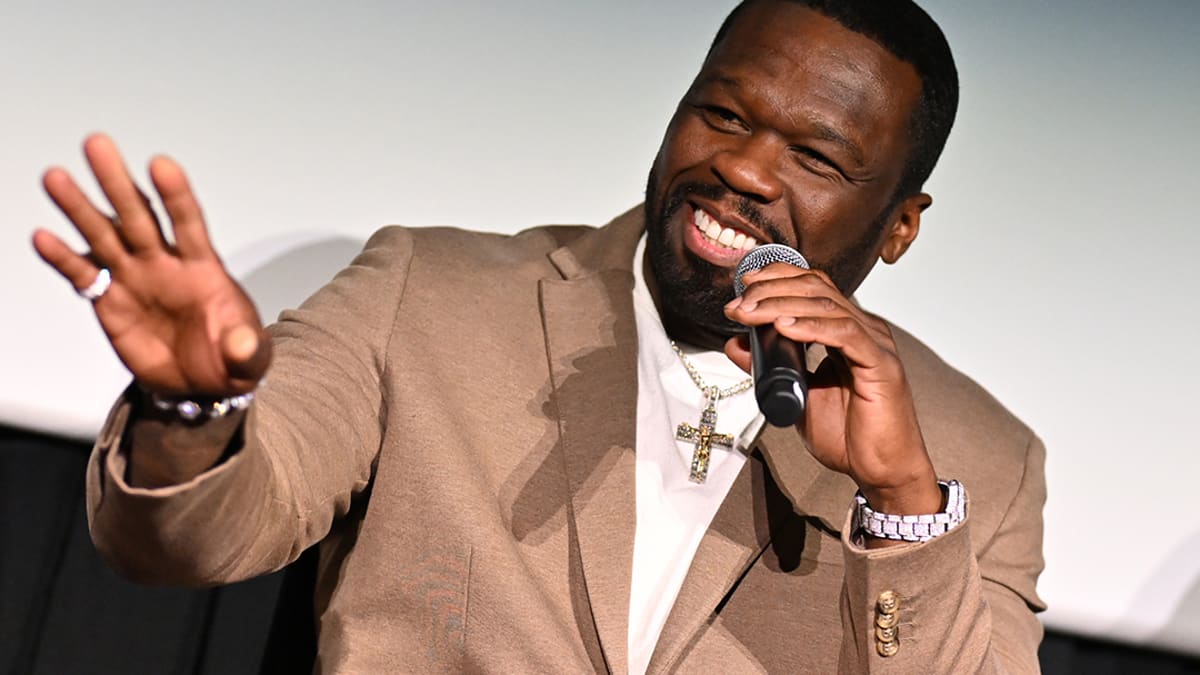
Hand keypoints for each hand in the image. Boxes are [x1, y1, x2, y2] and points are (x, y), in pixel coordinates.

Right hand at [32, 134, 268, 396]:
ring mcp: (135, 278)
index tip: (161, 163)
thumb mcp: (250, 361)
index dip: (175, 195)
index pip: (189, 223)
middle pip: (139, 216)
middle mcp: (165, 264)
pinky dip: (63, 258)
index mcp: (204, 268)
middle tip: (97, 144)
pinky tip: (44, 238)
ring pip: (104, 235)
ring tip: (56, 178)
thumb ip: (248, 351)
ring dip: (80, 208)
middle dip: (118, 183)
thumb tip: (243, 346)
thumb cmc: (231, 360)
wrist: (203, 385)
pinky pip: (83, 275)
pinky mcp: (109, 300)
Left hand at [723, 263, 940, 516]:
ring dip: (782, 305)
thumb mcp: (796, 394)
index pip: (813, 286)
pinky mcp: (881, 365)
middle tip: (739, 303)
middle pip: (816, 289)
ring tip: (751, 313)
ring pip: (827, 306)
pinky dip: (812, 327)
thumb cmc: (848, 436)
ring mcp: (875, 344)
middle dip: (772, 290)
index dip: (778, 277)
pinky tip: (784, 327)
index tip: (744, 283)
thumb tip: (735, 344)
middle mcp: (864, 329)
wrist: (880, 471)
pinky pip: (845, 335)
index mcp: (847, 330)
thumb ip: (769, 367)